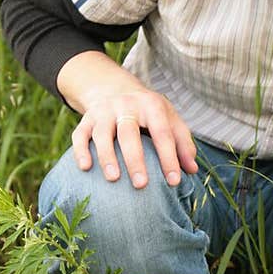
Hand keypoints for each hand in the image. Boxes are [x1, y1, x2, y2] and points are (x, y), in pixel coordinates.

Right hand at [71, 87, 198, 188]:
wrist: (115, 89)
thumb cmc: (150, 113)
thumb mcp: (170, 120)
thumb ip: (183, 143)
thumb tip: (192, 170)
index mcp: (151, 105)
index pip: (162, 133)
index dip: (169, 157)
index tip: (174, 181)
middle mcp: (126, 105)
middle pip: (129, 132)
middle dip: (135, 159)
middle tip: (141, 185)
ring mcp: (103, 111)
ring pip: (102, 133)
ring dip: (106, 156)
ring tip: (113, 179)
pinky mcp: (86, 119)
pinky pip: (80, 135)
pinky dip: (81, 150)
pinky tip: (85, 168)